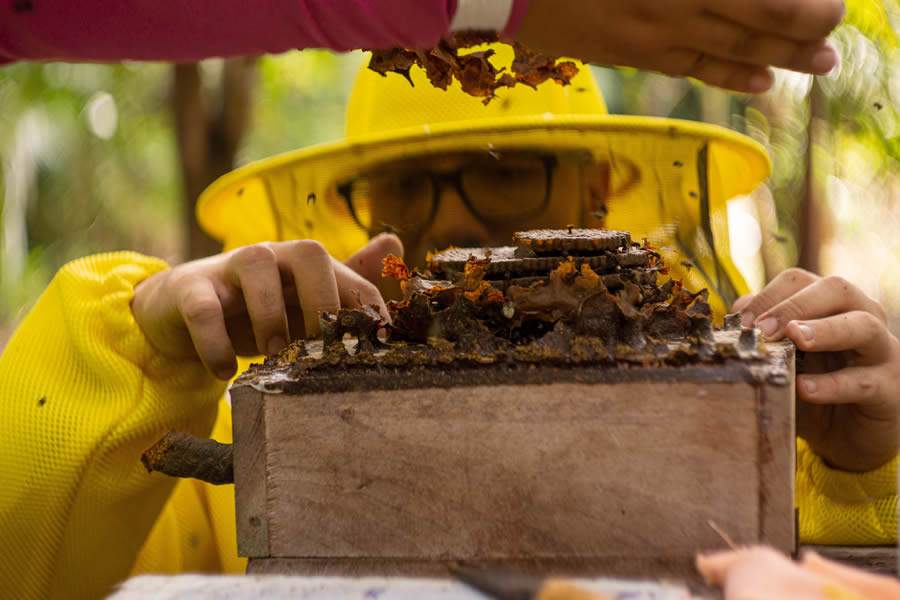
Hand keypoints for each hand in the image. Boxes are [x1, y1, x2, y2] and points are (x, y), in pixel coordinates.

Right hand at [132, 234, 401, 379]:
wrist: (180, 312)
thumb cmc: (256, 310)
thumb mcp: (302, 306)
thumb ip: (347, 285)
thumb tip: (396, 245)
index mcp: (307, 265)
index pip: (353, 279)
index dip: (370, 314)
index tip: (376, 354)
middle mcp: (273, 256)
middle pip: (309, 253)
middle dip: (324, 300)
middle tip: (319, 347)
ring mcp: (228, 269)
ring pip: (256, 264)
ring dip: (271, 315)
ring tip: (273, 356)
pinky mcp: (188, 291)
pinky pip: (202, 308)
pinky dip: (216, 342)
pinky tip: (224, 371)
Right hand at [516, 0, 843, 92]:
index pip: (765, 0)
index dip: (805, 9)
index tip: (834, 10)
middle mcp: (678, 9)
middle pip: (756, 28)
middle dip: (801, 39)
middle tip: (832, 50)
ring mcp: (653, 35)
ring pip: (728, 52)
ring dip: (776, 61)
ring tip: (813, 67)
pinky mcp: (631, 51)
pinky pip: (690, 68)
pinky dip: (728, 76)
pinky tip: (757, 82)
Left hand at [734, 268, 898, 471]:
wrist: (846, 439)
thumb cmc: (811, 389)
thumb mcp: (782, 361)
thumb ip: (764, 337)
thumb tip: (736, 313)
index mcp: (831, 305)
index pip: (801, 280)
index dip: (768, 295)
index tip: (739, 321)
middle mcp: (862, 317)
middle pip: (836, 289)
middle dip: (795, 304)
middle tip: (762, 330)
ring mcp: (882, 351)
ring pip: (862, 325)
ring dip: (825, 329)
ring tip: (795, 339)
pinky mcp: (890, 388)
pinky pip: (865, 381)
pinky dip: (833, 384)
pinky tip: (805, 389)